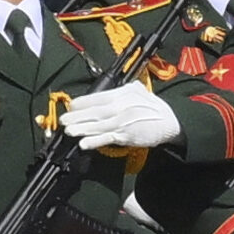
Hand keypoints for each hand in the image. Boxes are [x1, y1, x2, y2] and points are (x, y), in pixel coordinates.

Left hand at [59, 84, 180, 154]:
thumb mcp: (140, 91)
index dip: (83, 103)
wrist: (171, 122)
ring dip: (81, 129)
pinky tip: (83, 144)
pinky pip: (107, 138)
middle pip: (94, 112)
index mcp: (123, 94)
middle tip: (63, 120)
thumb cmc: (154, 108)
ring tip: (68, 131)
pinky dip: (94, 141)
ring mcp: (123, 122)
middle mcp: (121, 106)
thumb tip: (114, 89)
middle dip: (77, 117)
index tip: (71, 106)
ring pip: (97, 126)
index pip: (98, 97)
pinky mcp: (126, 136)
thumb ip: (126, 89)